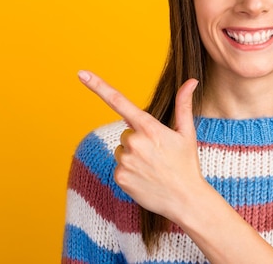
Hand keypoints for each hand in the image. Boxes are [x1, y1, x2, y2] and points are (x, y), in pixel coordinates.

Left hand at [77, 70, 202, 220]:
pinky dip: (129, 172)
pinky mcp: (120, 177)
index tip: (81, 73)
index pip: (119, 101)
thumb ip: (183, 104)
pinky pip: (119, 167)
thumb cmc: (187, 164)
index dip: (98, 86)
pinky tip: (145, 179)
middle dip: (137, 140)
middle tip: (157, 155)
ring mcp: (126, 160)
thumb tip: (191, 81)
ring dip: (133, 156)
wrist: (186, 200)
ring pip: (121, 150)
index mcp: (149, 127)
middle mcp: (134, 141)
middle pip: (125, 133)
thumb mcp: (187, 133)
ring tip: (152, 168)